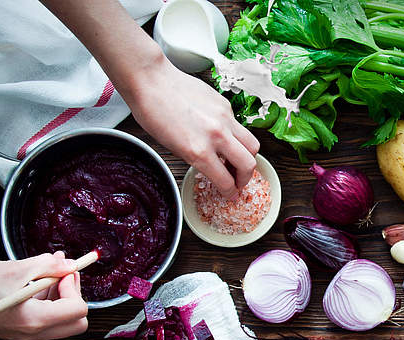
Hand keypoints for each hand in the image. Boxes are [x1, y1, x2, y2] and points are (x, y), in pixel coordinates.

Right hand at [0, 252, 87, 339]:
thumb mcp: (15, 270)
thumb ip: (48, 266)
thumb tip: (68, 265)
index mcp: (35, 319)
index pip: (78, 309)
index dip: (74, 287)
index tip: (64, 272)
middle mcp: (33, 333)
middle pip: (77, 321)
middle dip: (74, 294)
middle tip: (63, 274)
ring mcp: (27, 334)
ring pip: (63, 320)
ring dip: (61, 295)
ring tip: (49, 271)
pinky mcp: (21, 330)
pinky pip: (46, 319)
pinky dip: (48, 300)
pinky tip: (38, 282)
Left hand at [125, 56, 259, 198]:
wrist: (151, 81)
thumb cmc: (153, 113)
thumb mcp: (172, 147)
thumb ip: (197, 159)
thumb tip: (212, 167)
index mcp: (198, 151)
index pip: (226, 181)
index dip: (230, 193)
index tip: (230, 194)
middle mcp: (216, 136)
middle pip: (248, 165)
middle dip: (245, 178)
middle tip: (238, 181)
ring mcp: (224, 119)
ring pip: (252, 145)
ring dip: (248, 157)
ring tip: (236, 160)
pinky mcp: (225, 105)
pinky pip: (239, 127)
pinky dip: (235, 136)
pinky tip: (222, 136)